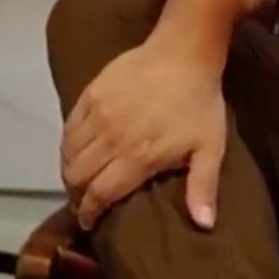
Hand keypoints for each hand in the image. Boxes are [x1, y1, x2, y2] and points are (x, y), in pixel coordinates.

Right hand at [59, 37, 226, 232]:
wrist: (183, 53)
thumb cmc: (199, 104)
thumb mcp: (210, 148)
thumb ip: (202, 187)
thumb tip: (204, 225)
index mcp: (138, 157)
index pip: (101, 193)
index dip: (90, 212)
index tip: (87, 222)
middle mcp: (111, 139)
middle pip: (78, 176)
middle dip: (76, 194)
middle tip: (82, 201)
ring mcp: (98, 115)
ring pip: (69, 153)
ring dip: (69, 170)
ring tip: (77, 178)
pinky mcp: (90, 94)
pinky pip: (69, 127)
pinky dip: (67, 144)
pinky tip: (74, 150)